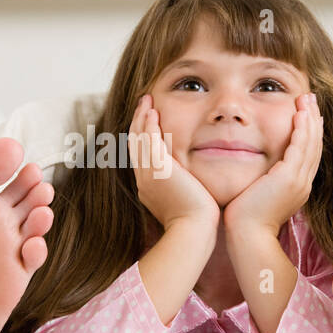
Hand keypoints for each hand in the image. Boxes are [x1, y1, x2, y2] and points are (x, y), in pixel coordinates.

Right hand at [128, 94, 218, 230]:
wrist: (193, 231)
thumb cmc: (197, 223)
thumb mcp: (186, 202)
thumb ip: (184, 189)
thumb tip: (190, 184)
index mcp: (148, 188)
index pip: (141, 157)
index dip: (142, 137)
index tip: (147, 122)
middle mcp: (143, 179)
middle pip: (135, 145)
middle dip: (138, 123)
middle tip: (142, 105)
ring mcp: (148, 174)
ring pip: (139, 140)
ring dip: (142, 118)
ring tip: (146, 101)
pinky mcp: (158, 169)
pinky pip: (148, 141)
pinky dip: (149, 125)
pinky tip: (152, 111)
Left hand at [223, 92, 322, 235]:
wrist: (247, 237)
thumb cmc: (244, 221)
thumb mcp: (257, 196)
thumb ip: (260, 182)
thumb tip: (253, 172)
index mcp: (296, 188)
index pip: (308, 154)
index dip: (310, 133)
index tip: (307, 114)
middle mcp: (302, 183)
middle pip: (314, 146)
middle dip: (313, 120)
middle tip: (311, 99)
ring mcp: (298, 181)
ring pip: (311, 144)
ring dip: (310, 119)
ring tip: (307, 99)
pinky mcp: (289, 178)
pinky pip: (300, 148)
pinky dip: (302, 129)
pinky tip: (300, 113)